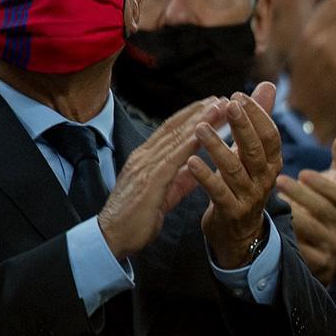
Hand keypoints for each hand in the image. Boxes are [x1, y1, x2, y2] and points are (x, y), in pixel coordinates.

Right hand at [98, 96, 226, 260]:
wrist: (112, 238)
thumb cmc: (137, 216)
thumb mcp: (165, 192)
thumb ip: (180, 177)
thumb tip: (197, 166)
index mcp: (146, 158)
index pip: (171, 130)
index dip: (192, 114)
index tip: (212, 103)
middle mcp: (144, 157)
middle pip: (176, 128)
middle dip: (200, 111)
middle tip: (223, 98)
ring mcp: (145, 167)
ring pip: (175, 138)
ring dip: (199, 121)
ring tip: (219, 107)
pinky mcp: (149, 182)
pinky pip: (172, 159)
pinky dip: (188, 144)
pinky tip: (203, 134)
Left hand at [194, 82, 283, 269]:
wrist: (238, 232)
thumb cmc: (243, 183)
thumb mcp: (254, 153)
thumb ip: (260, 119)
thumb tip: (268, 85)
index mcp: (272, 162)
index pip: (270, 135)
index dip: (257, 115)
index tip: (238, 97)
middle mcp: (265, 179)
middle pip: (255, 149)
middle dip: (242, 126)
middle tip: (227, 105)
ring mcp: (249, 196)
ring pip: (234, 169)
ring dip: (217, 148)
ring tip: (201, 129)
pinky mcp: (231, 212)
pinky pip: (218, 192)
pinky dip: (204, 176)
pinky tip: (191, 162)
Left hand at [278, 137, 335, 285]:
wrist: (330, 243)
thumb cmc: (329, 203)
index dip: (323, 183)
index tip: (302, 172)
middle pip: (324, 209)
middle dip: (300, 194)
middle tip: (279, 180)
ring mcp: (333, 244)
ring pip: (311, 229)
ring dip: (291, 214)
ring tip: (272, 201)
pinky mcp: (320, 262)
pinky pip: (303, 250)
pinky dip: (288, 237)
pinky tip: (273, 225)